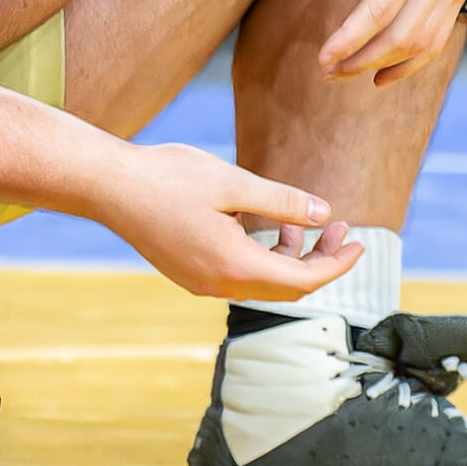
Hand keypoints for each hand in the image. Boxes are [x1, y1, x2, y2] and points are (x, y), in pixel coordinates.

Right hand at [104, 141, 359, 298]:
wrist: (106, 186)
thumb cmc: (166, 177)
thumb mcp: (232, 182)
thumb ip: (282, 201)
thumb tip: (324, 213)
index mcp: (234, 266)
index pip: (304, 280)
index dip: (338, 264)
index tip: (360, 242)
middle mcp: (218, 284)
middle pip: (286, 288)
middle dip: (319, 260)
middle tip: (340, 227)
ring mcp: (200, 282)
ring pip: (262, 283)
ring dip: (290, 257)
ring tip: (303, 219)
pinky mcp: (188, 272)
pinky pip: (238, 275)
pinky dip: (262, 256)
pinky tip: (265, 225)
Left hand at [310, 0, 466, 85]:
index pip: (378, 13)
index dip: (348, 41)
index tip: (321, 58)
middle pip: (402, 36)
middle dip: (362, 59)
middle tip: (325, 70)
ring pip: (424, 43)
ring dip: (385, 65)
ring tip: (345, 72)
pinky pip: (439, 36)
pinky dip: (413, 61)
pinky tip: (382, 74)